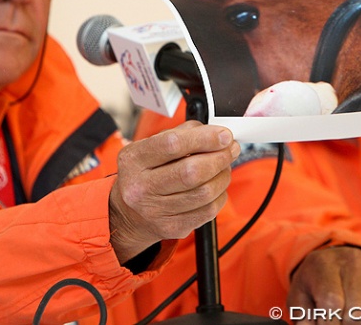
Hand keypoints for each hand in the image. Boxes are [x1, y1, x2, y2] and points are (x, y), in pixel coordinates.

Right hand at [109, 121, 239, 262]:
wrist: (129, 213)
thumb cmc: (145, 172)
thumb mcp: (150, 146)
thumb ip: (181, 133)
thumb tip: (215, 133)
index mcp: (134, 159)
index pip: (173, 144)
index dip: (205, 138)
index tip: (224, 135)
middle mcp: (141, 187)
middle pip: (191, 171)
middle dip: (219, 157)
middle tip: (230, 149)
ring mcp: (155, 211)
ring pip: (204, 193)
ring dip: (223, 175)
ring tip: (224, 166)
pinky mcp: (172, 227)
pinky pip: (208, 211)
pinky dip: (220, 195)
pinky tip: (217, 186)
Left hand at [287, 246, 360, 324]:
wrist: (335, 259)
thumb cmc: (316, 282)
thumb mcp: (300, 296)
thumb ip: (303, 316)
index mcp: (323, 264)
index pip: (332, 302)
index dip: (329, 322)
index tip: (324, 324)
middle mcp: (351, 260)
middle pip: (356, 311)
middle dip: (345, 324)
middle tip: (337, 320)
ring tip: (348, 317)